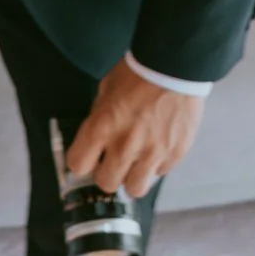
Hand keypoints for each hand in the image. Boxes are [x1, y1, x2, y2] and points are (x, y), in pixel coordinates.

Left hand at [65, 58, 204, 199]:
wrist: (176, 66)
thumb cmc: (137, 73)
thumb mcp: (106, 89)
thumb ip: (99, 117)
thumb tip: (95, 138)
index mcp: (102, 127)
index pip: (78, 165)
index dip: (81, 162)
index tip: (87, 157)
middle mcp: (125, 146)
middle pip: (107, 183)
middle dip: (107, 172)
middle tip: (113, 160)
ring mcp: (152, 153)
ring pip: (135, 189)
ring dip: (132, 177)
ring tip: (136, 162)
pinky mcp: (175, 154)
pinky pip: (160, 173)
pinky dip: (156, 165)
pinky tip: (157, 146)